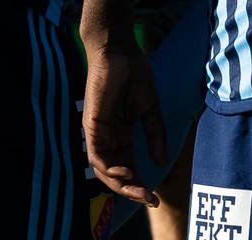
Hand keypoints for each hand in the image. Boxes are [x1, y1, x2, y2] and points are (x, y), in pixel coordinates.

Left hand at [82, 35, 166, 206]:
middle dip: (132, 190)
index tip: (155, 196)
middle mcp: (109, 138)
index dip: (140, 184)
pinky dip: (109, 168)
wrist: (120, 52)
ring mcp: (98, 133)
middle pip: (116, 174)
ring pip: (104, 170)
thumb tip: (161, 161)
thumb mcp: (150, 109)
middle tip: (149, 200)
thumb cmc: (135, 75)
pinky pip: (96, 155)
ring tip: (140, 191)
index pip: (129, 167)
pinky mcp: (91, 126)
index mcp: (123, 135)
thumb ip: (155, 134)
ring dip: (121, 184)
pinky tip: (125, 173)